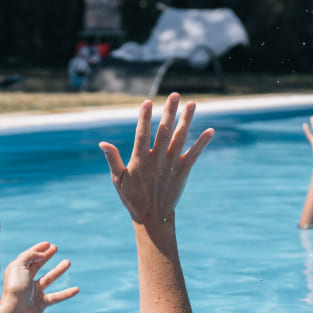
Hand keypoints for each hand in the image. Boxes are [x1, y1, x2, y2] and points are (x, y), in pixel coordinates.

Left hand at [0, 241, 78, 312]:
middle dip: (46, 256)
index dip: (38, 249)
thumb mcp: (19, 265)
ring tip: (68, 262)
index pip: (28, 256)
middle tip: (55, 248)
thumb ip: (30, 256)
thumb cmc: (16, 288)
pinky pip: (57, 297)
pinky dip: (67, 293)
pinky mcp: (41, 303)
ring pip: (49, 278)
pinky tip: (77, 289)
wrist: (15, 312)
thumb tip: (41, 254)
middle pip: (37, 265)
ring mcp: (34, 291)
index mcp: (17, 270)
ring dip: (58, 270)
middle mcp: (25, 280)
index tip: (48, 244)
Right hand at [100, 93, 213, 225]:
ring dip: (186, 120)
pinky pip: (194, 154)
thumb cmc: (132, 197)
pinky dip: (202, 143)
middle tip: (174, 95)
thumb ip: (112, 159)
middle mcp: (157, 160)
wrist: (153, 217)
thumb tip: (102, 143)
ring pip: (180, 138)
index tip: (147, 102)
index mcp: (140, 161)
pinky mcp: (183, 172)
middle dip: (169, 112)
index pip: (142, 134)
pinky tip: (210, 130)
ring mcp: (172, 165)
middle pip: (164, 131)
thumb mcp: (118, 180)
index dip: (144, 118)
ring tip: (192, 104)